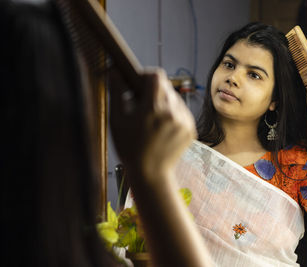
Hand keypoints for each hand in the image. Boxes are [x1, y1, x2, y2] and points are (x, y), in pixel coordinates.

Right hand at [109, 68, 195, 183]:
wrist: (150, 174)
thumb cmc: (129, 148)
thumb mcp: (117, 121)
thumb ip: (117, 93)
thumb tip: (115, 71)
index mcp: (153, 108)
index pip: (156, 75)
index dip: (145, 76)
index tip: (138, 83)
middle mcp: (172, 112)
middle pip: (165, 86)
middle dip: (153, 91)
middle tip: (141, 104)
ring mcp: (184, 121)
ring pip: (174, 98)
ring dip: (163, 102)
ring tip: (151, 119)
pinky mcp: (191, 129)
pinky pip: (181, 112)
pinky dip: (171, 114)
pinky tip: (161, 128)